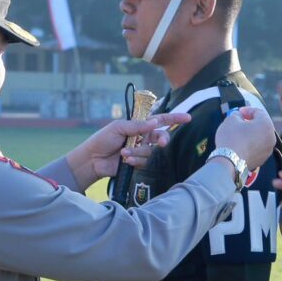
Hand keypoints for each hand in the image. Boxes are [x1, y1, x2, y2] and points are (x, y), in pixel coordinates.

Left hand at [66, 112, 191, 188]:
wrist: (93, 159)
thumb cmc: (103, 139)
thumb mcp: (118, 127)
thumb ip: (137, 125)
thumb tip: (156, 122)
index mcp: (138, 125)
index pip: (160, 119)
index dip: (174, 118)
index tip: (188, 118)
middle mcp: (142, 137)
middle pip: (161, 137)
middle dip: (163, 139)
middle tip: (161, 143)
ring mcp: (141, 150)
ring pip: (150, 151)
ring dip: (138, 151)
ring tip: (123, 152)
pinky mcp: (137, 162)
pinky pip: (144, 161)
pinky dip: (136, 160)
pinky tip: (126, 160)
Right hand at [212, 106, 275, 170]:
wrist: (229, 162)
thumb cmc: (231, 137)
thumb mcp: (231, 119)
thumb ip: (237, 114)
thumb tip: (239, 116)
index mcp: (266, 124)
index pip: (259, 112)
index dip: (248, 110)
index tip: (239, 112)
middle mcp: (271, 137)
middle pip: (262, 125)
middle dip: (252, 122)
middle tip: (240, 121)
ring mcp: (268, 150)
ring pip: (261, 137)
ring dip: (252, 133)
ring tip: (240, 133)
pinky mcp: (262, 159)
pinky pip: (258, 148)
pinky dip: (252, 144)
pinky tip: (242, 145)